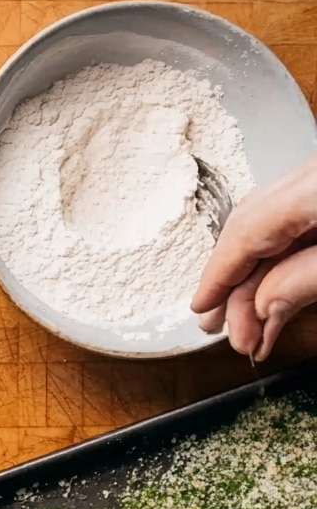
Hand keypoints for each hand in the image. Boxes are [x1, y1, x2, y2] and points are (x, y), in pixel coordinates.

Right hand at [191, 152, 316, 360]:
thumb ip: (303, 283)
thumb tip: (262, 306)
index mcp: (312, 188)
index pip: (245, 233)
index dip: (217, 275)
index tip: (202, 308)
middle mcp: (310, 178)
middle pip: (251, 229)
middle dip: (236, 286)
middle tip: (227, 330)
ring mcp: (316, 184)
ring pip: (272, 231)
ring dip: (259, 282)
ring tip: (252, 328)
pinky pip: (295, 228)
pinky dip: (284, 266)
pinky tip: (277, 298)